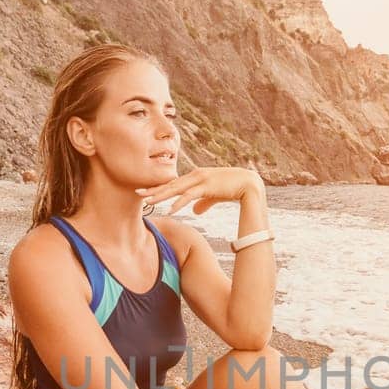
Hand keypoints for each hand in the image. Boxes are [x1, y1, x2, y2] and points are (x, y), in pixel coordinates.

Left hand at [137, 166, 264, 215]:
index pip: (173, 184)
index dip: (159, 188)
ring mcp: (201, 179)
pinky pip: (190, 195)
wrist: (250, 184)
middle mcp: (196, 176)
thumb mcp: (215, 196)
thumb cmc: (233, 189)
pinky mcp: (208, 186)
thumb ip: (203, 202)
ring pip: (176, 188)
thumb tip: (193, 212)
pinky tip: (171, 209)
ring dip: (161, 195)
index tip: (146, 193)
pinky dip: (179, 202)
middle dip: (154, 189)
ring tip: (148, 202)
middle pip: (170, 184)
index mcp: (196, 177)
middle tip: (138, 193)